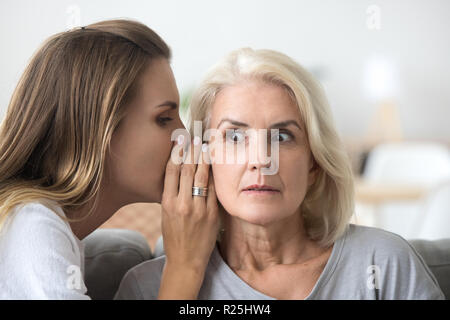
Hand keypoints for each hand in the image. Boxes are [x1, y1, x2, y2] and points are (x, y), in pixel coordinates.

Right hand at [158, 140, 218, 298]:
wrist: (186, 260)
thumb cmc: (174, 236)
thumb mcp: (165, 214)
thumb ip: (171, 194)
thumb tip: (178, 171)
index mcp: (167, 203)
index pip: (172, 171)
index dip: (176, 153)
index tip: (180, 141)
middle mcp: (181, 204)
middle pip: (186, 170)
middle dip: (191, 151)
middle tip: (194, 138)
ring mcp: (198, 209)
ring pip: (201, 177)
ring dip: (203, 159)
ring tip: (204, 146)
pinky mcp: (211, 214)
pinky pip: (213, 190)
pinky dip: (213, 175)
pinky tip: (214, 165)